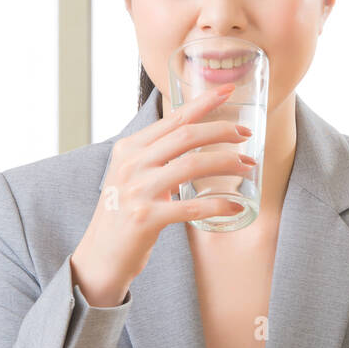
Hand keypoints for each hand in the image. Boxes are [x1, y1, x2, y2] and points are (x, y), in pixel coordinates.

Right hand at [71, 82, 256, 304]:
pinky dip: (219, 205)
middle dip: (222, 131)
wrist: (100, 256)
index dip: (203, 103)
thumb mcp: (132, 176)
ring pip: (192, 166)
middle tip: (246, 136)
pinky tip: (236, 206)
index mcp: (129, 148)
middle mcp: (131, 164)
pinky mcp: (146, 218)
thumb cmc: (124, 214)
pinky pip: (192, 208)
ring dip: (227, 164)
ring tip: (248, 168)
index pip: (172, 119)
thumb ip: (155, 156)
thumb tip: (193, 139)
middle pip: (186, 136)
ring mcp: (137, 191)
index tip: (228, 91)